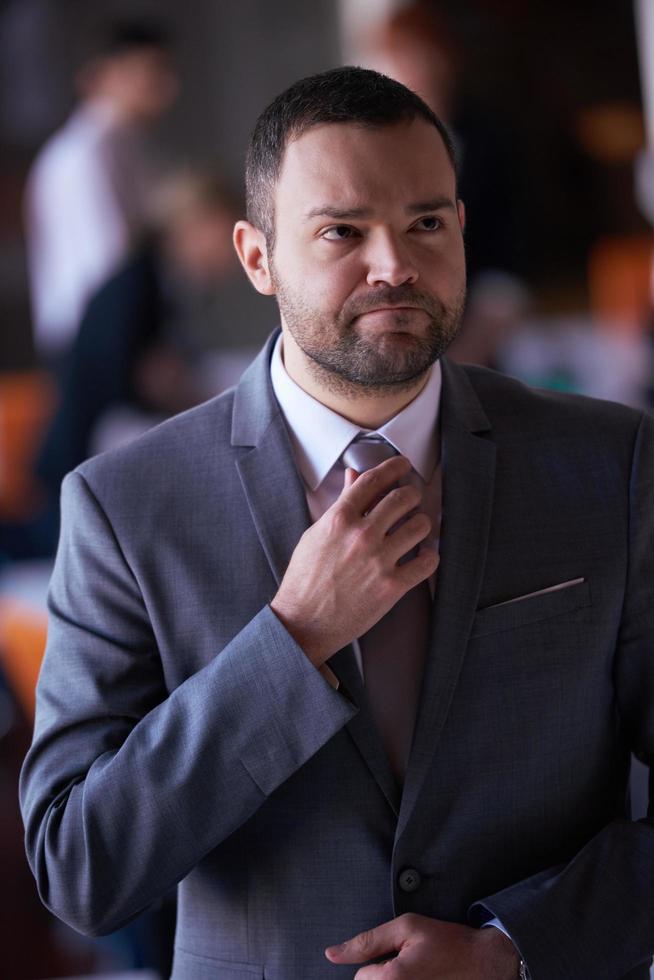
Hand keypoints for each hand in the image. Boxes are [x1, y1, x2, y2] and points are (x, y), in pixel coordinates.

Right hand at [270, 456, 437, 666]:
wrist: (304, 622)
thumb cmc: (305, 578)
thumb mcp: (315, 535)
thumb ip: (339, 505)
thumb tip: (352, 477)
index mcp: (339, 519)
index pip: (373, 481)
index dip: (393, 467)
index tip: (403, 464)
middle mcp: (361, 535)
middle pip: (402, 499)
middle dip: (412, 494)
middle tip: (413, 497)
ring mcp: (378, 561)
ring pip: (419, 526)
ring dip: (422, 523)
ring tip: (418, 527)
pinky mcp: (392, 586)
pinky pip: (426, 563)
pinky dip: (430, 556)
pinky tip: (424, 556)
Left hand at [324, 913, 519, 978]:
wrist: (484, 963)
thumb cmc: (446, 941)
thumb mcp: (406, 927)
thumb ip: (366, 941)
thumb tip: (330, 955)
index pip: (360, 977)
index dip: (377, 962)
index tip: (401, 955)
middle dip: (384, 977)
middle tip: (412, 967)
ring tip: (420, 975)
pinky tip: (426, 979)